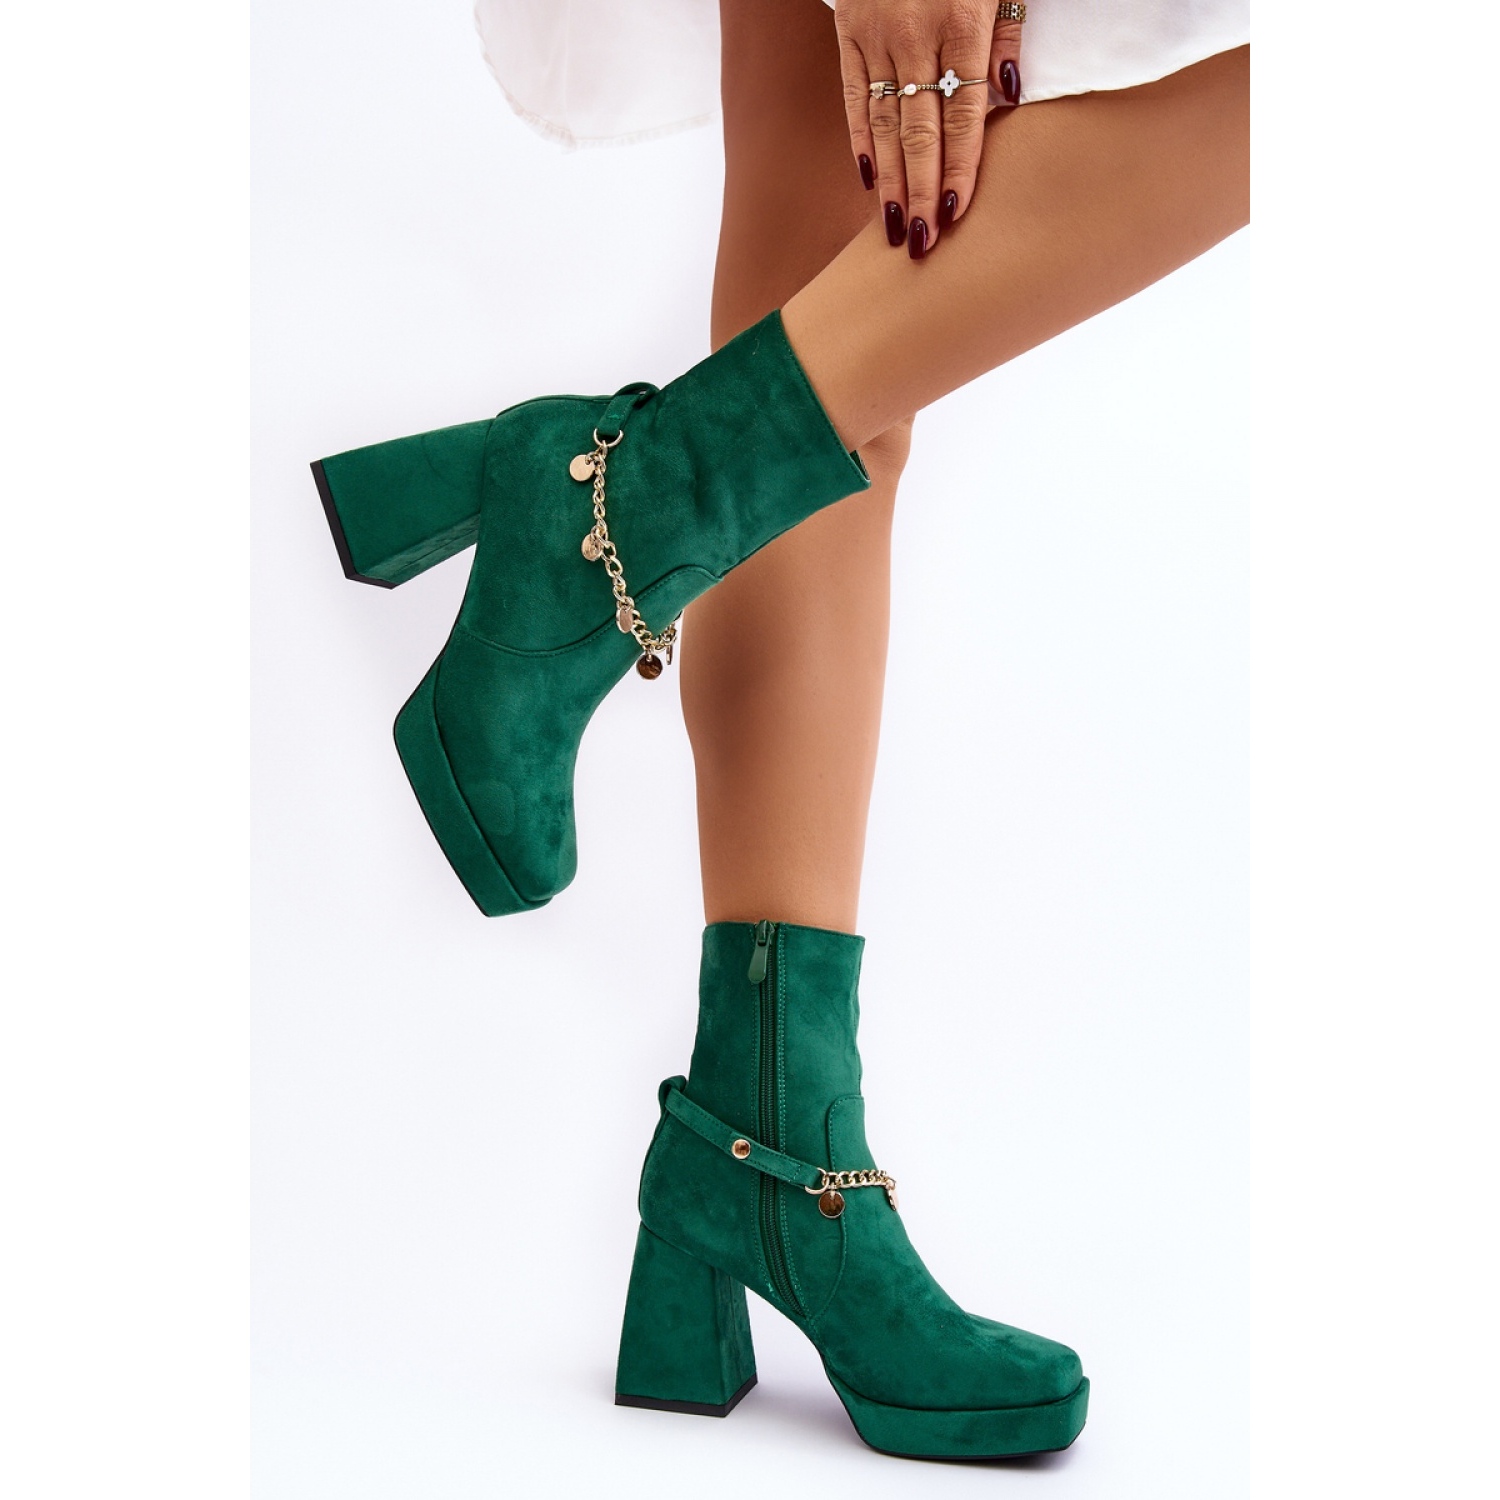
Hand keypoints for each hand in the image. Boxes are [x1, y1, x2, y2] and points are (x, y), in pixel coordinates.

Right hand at [836, 0, 1025, 257]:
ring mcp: (876, 37)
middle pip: (920, 130)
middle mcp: (914, 35)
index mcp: (962, 21)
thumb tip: (1009, 101)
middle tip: (921, 244)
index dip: (959, 166)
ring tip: (892, 228)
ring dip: (890, 181)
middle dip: (920, 191)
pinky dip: (861, 140)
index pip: (962, 113)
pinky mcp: (848, 34)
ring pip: (885, 123)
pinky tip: (869, 180)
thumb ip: (1008, 34)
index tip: (955, 212)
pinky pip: (853, 97)